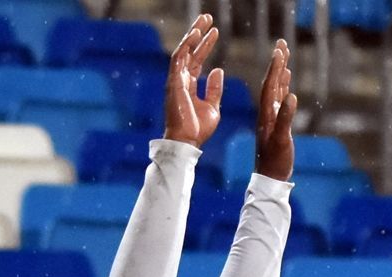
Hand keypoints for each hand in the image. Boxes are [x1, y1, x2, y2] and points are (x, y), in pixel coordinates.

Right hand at [164, 14, 222, 147]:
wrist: (188, 142)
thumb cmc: (198, 129)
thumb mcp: (213, 107)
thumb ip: (214, 89)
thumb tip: (218, 70)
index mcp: (189, 85)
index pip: (197, 60)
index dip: (205, 45)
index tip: (215, 32)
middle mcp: (180, 79)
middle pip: (189, 51)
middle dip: (198, 33)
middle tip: (207, 18)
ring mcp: (175, 80)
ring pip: (184, 50)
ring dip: (193, 34)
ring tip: (204, 20)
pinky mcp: (174, 82)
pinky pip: (179, 59)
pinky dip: (187, 45)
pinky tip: (195, 34)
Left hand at [255, 39, 296, 181]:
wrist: (270, 176)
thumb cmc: (276, 160)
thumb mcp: (281, 139)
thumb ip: (285, 118)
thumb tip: (292, 97)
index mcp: (266, 113)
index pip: (270, 86)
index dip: (275, 68)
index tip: (279, 51)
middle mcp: (267, 111)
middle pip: (271, 82)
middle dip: (277, 63)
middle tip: (282, 43)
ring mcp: (272, 116)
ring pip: (276, 88)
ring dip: (280, 71)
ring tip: (284, 55)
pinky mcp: (277, 122)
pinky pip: (280, 99)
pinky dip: (284, 86)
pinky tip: (287, 78)